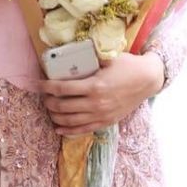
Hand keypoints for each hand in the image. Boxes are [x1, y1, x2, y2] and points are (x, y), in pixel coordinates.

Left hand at [38, 51, 164, 135]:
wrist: (148, 80)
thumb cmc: (128, 66)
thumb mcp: (108, 58)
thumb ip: (90, 58)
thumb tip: (69, 55)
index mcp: (94, 86)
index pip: (62, 89)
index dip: (46, 87)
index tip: (38, 84)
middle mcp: (96, 103)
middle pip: (63, 106)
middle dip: (48, 102)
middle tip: (44, 96)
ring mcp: (101, 115)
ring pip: (70, 121)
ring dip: (55, 116)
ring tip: (49, 109)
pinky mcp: (106, 122)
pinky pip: (83, 130)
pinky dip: (68, 131)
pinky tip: (58, 128)